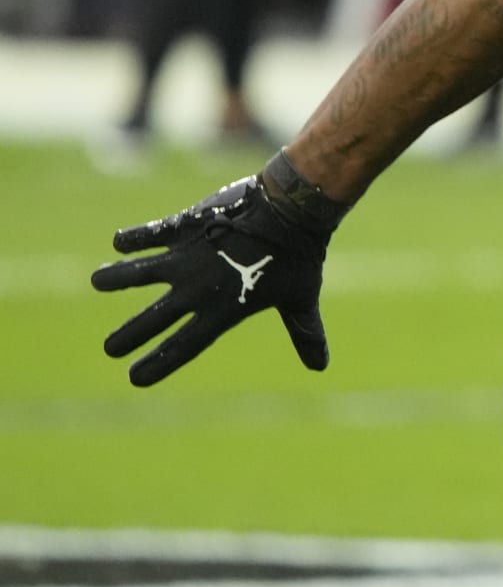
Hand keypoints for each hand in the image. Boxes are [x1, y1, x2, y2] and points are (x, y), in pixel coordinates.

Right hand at [92, 165, 340, 386]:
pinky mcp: (185, 226)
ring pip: (139, 273)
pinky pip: (151, 234)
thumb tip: (320, 366)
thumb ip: (304, 333)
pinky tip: (119, 242)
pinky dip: (133, 238)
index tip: (135, 379)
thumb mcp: (301, 299)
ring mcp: (188, 256)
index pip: (184, 347)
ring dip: (117, 278)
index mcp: (223, 310)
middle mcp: (198, 288)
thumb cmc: (300, 255)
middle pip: (154, 319)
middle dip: (129, 335)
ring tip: (97, 281)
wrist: (294, 207)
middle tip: (109, 348)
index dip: (158, 364)